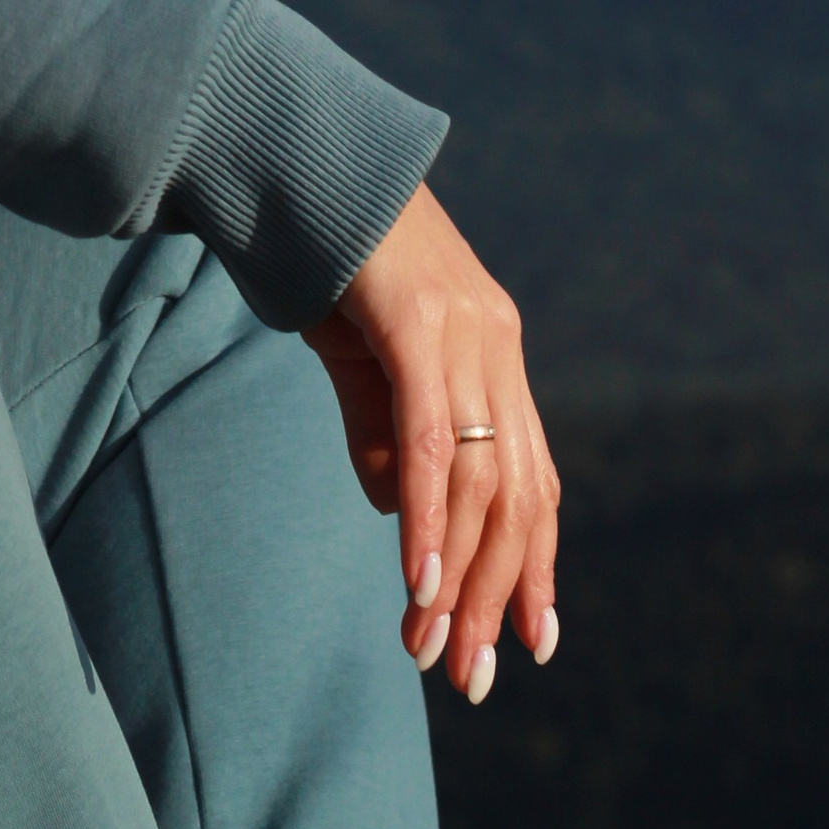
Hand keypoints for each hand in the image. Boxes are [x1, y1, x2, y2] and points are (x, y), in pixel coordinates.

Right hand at [304, 179, 561, 701]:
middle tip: (473, 677)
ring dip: (460, 580)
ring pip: (482, 482)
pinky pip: (433, 443)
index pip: (533, 478)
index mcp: (493, 347)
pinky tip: (421, 585)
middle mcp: (495, 342)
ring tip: (434, 653)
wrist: (292, 151)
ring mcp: (463, 330)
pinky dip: (430, 523)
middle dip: (500, 596)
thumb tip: (400, 513)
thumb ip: (382, 429)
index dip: (536, 564)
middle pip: (518, 495)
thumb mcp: (358, 354)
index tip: (531, 643)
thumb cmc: (321, 249)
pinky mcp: (418, 324)